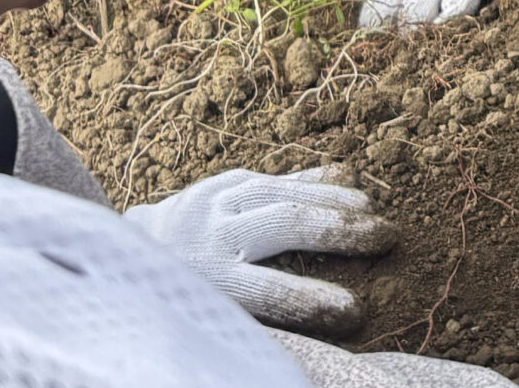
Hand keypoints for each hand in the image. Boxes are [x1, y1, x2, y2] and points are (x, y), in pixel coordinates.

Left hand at [122, 165, 391, 327]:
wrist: (130, 254)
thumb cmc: (179, 302)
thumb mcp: (204, 318)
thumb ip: (253, 317)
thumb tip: (311, 340)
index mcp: (205, 280)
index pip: (268, 293)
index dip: (315, 301)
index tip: (357, 313)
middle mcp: (210, 234)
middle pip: (286, 225)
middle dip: (343, 233)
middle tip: (388, 240)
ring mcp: (215, 200)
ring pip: (286, 193)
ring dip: (338, 201)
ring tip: (376, 213)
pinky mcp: (223, 181)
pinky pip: (277, 176)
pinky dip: (316, 180)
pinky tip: (349, 182)